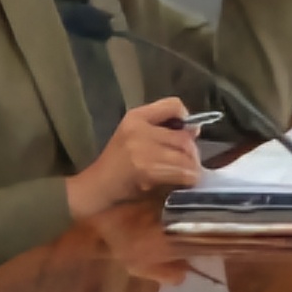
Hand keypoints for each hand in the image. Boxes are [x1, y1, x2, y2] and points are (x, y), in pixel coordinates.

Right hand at [65, 95, 205, 221]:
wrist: (96, 186)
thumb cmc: (117, 163)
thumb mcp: (134, 136)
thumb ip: (161, 129)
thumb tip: (195, 130)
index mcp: (136, 116)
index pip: (173, 104)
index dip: (186, 118)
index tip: (188, 133)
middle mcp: (139, 128)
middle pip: (183, 136)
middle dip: (192, 151)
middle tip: (191, 162)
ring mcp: (142, 149)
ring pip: (184, 154)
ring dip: (192, 167)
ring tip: (190, 174)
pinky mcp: (147, 169)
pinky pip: (180, 171)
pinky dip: (188, 178)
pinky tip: (185, 182)